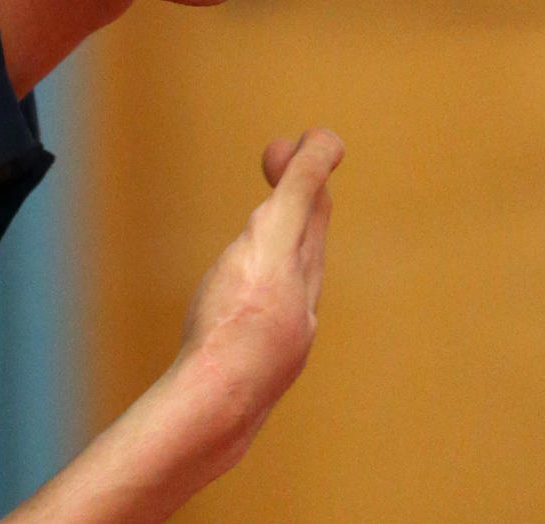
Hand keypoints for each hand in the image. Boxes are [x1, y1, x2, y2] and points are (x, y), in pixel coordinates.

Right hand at [174, 129, 343, 462]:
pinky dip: (256, 286)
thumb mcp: (272, 237)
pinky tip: (238, 300)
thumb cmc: (238, 319)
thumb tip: (330, 140)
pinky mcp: (249, 364)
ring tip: (262, 226)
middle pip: (303, 242)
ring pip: (284, 281)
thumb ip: (300, 190)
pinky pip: (261, 313)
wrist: (214, 403)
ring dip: (276, 243)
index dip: (306, 167)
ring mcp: (275, 338)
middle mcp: (298, 305)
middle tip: (274, 157)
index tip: (289, 140)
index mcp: (303, 271)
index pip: (314, 208)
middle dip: (293, 197)